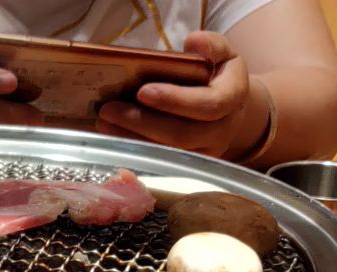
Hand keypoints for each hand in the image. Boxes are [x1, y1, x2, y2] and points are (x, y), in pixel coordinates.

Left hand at [97, 31, 273, 160]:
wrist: (231, 109)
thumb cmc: (219, 75)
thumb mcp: (222, 52)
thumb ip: (211, 44)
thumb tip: (193, 42)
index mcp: (232, 98)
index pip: (209, 105)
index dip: (176, 101)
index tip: (143, 91)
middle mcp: (222, 130)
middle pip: (183, 135)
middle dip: (143, 124)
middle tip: (109, 110)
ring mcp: (206, 152)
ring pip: (169, 154)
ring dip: (133, 140)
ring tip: (104, 124)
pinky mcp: (188, 165)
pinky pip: (161, 163)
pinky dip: (135, 151)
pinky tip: (112, 137)